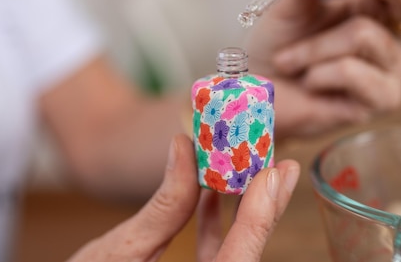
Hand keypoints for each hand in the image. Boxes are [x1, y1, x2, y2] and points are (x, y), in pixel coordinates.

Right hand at [67, 134, 299, 261]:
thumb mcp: (120, 250)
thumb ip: (162, 206)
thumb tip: (183, 149)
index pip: (238, 261)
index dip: (259, 217)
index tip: (273, 175)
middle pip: (247, 256)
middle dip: (265, 209)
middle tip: (280, 167)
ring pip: (235, 256)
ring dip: (245, 214)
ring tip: (254, 170)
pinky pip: (217, 259)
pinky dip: (217, 228)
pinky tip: (212, 194)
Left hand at [247, 0, 400, 138]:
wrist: (258, 94)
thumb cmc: (276, 46)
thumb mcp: (288, 2)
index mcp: (375, 4)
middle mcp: (392, 34)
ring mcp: (392, 68)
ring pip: (364, 35)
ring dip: (312, 46)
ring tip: (288, 60)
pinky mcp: (383, 100)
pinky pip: (353, 71)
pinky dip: (318, 72)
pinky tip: (308, 82)